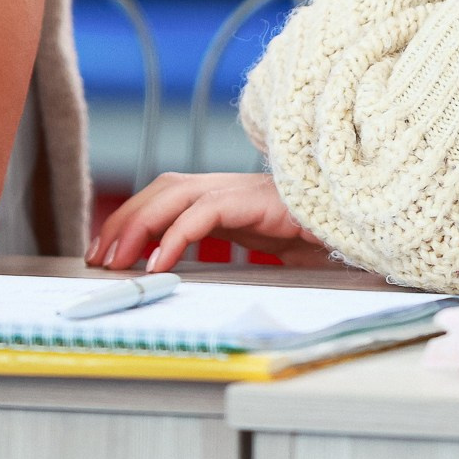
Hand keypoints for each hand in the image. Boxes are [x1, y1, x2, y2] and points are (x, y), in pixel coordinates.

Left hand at [87, 173, 330, 272]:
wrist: (360, 224)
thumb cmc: (318, 239)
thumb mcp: (264, 248)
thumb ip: (232, 248)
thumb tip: (186, 273)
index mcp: (228, 194)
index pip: (167, 194)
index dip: (133, 217)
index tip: (105, 250)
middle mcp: (231, 185)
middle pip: (163, 188)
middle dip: (125, 220)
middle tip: (99, 258)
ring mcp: (244, 189)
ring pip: (176, 195)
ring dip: (140, 226)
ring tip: (118, 261)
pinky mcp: (257, 200)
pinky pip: (205, 214)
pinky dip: (176, 236)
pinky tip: (158, 263)